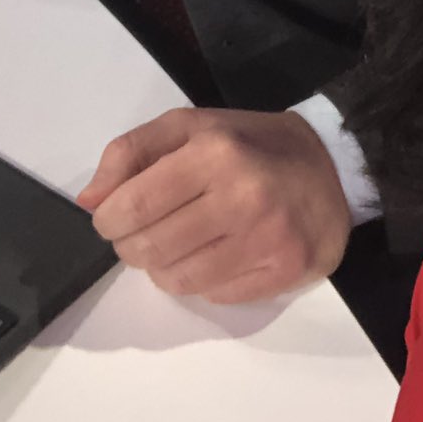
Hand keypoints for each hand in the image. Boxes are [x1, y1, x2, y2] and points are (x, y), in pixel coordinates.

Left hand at [77, 107, 353, 304]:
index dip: (109, 220)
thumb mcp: (191, 126)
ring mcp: (266, 239)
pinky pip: (214, 295)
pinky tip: (216, 254)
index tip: (111, 218)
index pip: (134, 205)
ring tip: (179, 244)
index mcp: (215, 152)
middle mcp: (242, 197)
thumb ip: (132, 152)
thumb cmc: (251, 144)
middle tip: (142, 233)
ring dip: (163, 267)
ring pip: (177, 280)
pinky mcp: (284, 271)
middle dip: (131, 246)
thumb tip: (90, 200)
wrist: (332, 166)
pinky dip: (202, 281)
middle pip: (149, 249)